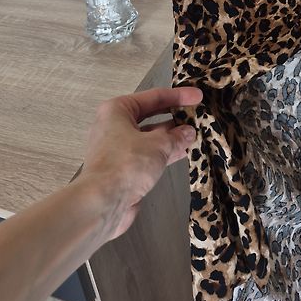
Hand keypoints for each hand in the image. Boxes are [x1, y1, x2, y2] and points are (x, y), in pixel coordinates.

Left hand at [79, 86, 202, 240]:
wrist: (102, 204)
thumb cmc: (127, 163)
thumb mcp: (158, 144)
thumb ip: (176, 136)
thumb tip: (188, 132)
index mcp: (117, 110)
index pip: (154, 97)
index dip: (178, 96)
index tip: (198, 96)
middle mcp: (114, 125)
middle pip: (150, 115)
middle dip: (174, 116)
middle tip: (196, 115)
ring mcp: (117, 148)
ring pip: (149, 136)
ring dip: (171, 136)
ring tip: (194, 134)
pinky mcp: (121, 168)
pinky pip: (147, 154)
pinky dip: (164, 152)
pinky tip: (183, 152)